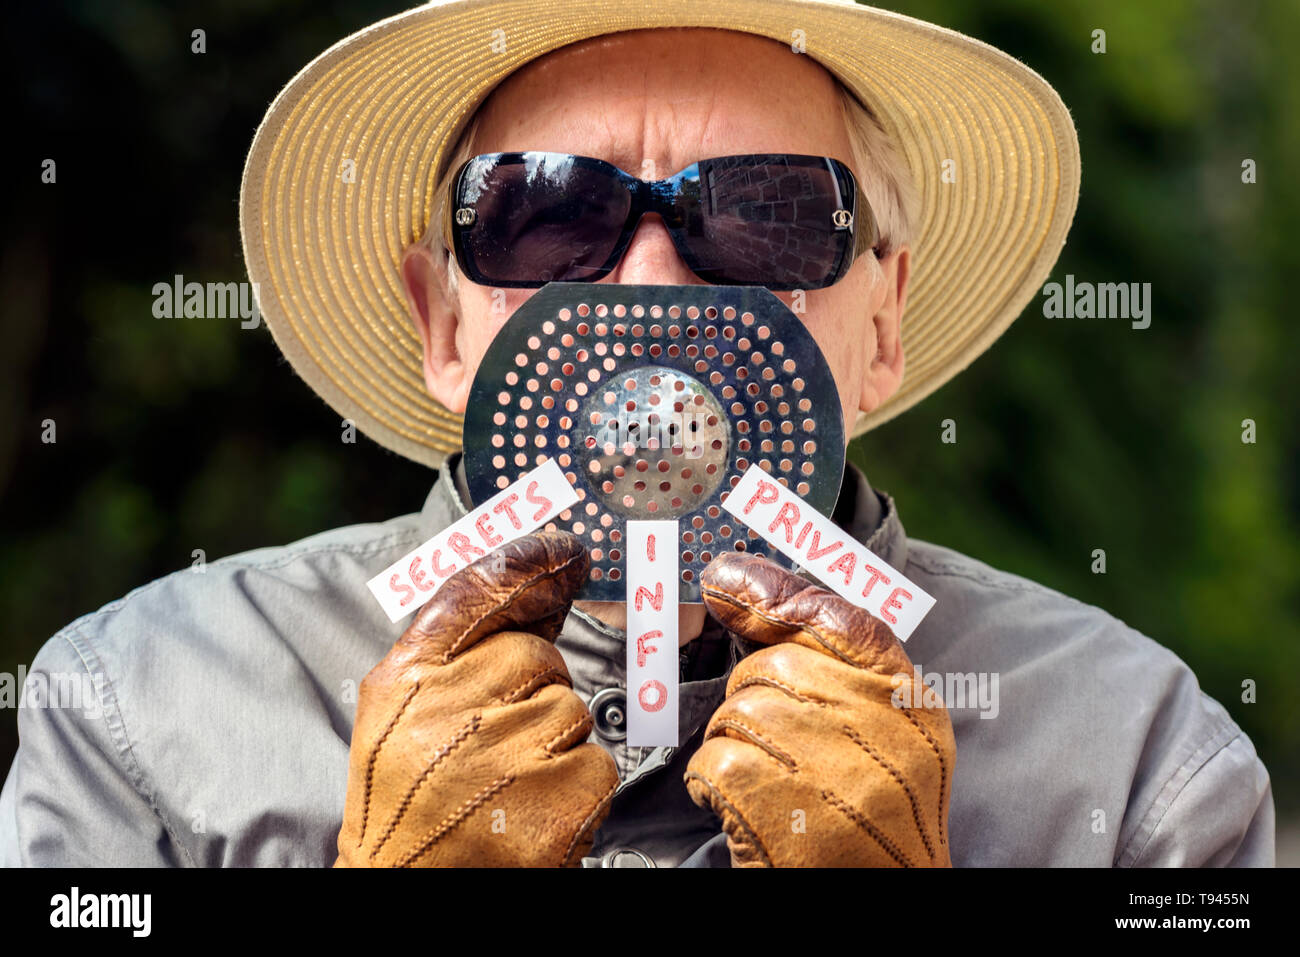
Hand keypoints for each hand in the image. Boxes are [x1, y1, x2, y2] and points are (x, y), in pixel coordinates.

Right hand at [336, 531, 619, 866]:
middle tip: (494, 743)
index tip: (567, 550)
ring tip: (506, 784)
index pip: (475, 591)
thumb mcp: (400, 713)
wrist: (401, 890)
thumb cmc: (403, 800)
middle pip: (539, 657)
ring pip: (571, 710)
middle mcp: (451, 711)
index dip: (529, 562)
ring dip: (553, 742)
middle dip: (533, 691)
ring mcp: (507, 757)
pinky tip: (532, 810)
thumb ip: (459, 649)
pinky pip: (595, 762)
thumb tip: (541, 586)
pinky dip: (576, 786)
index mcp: (405, 681)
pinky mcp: (556, 802)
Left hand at [684, 552, 954, 866]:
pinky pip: (713, 762)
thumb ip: (836, 668)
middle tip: (773, 750)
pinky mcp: (775, 803)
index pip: (841, 619)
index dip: (773, 591)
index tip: (723, 576)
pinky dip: (711, 786)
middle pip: (774, 666)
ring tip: (766, 787)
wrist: (889, 900)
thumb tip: (744, 589)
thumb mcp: (887, 741)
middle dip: (753, 700)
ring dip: (733, 746)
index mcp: (912, 708)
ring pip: (738, 711)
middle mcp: (879, 728)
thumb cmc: (878, 825)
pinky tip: (742, 808)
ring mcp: (828, 764)